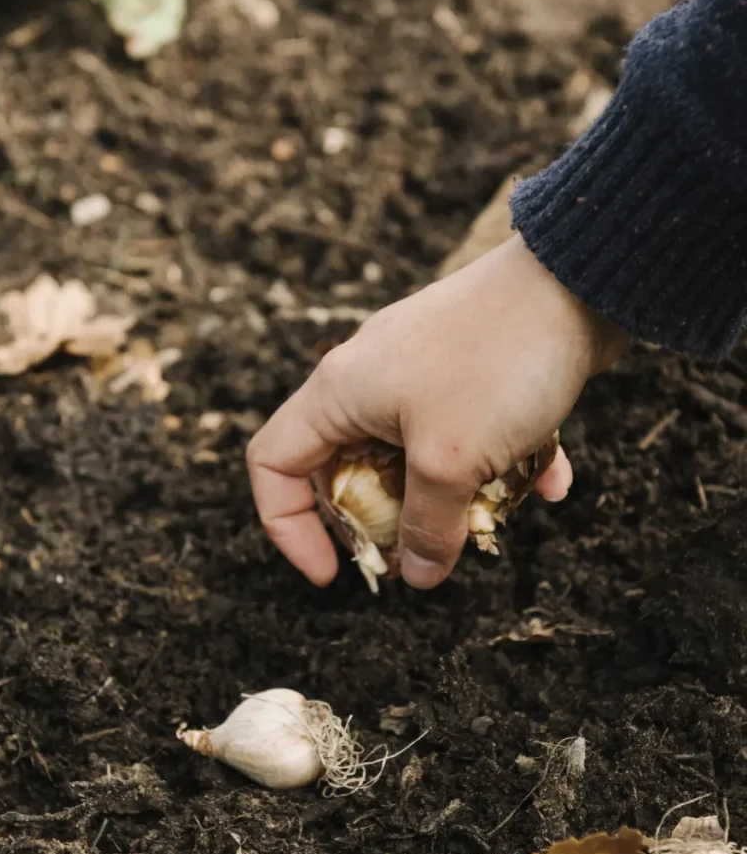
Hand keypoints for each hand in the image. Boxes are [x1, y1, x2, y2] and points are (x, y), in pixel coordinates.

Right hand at [246, 234, 629, 588]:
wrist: (579, 277)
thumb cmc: (498, 360)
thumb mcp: (452, 462)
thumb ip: (428, 527)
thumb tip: (419, 576)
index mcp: (338, 393)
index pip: (274, 465)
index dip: (289, 527)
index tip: (335, 571)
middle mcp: (366, 380)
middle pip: (343, 470)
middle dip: (382, 521)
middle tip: (419, 553)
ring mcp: (417, 372)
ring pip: (410, 458)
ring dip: (448, 498)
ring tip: (492, 516)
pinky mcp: (466, 370)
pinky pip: (463, 434)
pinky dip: (496, 465)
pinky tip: (547, 481)